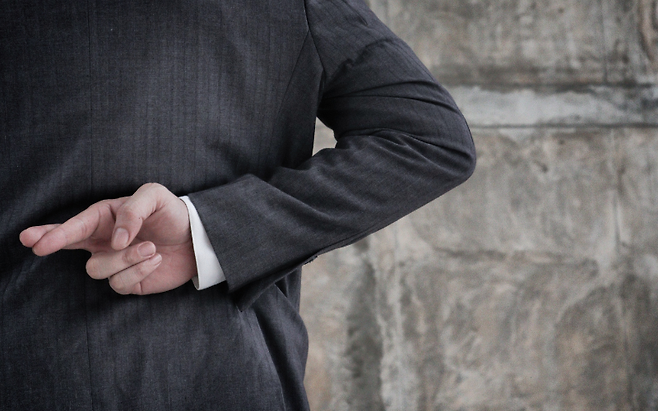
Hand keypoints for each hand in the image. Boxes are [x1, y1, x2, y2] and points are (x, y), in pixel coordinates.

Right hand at [19, 183, 196, 294]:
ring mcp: (114, 262)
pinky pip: (119, 283)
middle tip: (39, 247)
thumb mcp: (154, 196)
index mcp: (105, 217)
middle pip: (68, 245)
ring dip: (126, 259)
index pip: (75, 224)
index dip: (53, 232)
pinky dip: (139, 271)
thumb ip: (132, 211)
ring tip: (151, 247)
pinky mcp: (127, 282)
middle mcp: (104, 240)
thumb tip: (114, 239)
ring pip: (98, 268)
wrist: (196, 239)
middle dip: (52, 243)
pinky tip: (155, 260)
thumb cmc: (172, 214)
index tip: (33, 239)